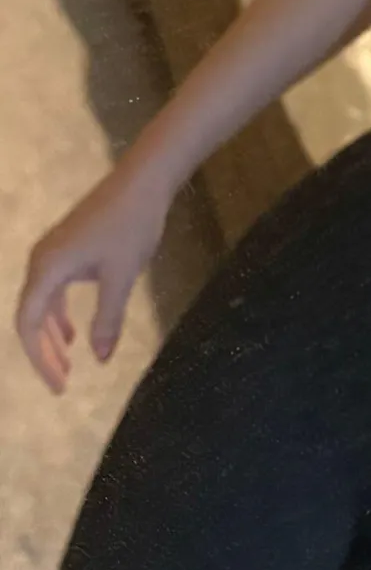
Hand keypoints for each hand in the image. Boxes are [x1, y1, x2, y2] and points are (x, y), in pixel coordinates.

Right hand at [16, 167, 171, 393]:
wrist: (142, 183)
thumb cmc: (131, 227)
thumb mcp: (121, 277)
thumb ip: (108, 319)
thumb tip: (99, 358)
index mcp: (47, 269)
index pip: (29, 325)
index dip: (40, 359)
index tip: (60, 386)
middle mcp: (41, 261)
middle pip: (30, 317)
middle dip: (44, 353)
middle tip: (63, 384)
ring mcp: (53, 253)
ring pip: (42, 304)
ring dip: (52, 336)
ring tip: (67, 364)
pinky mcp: (68, 249)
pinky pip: (54, 290)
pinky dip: (60, 315)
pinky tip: (74, 333)